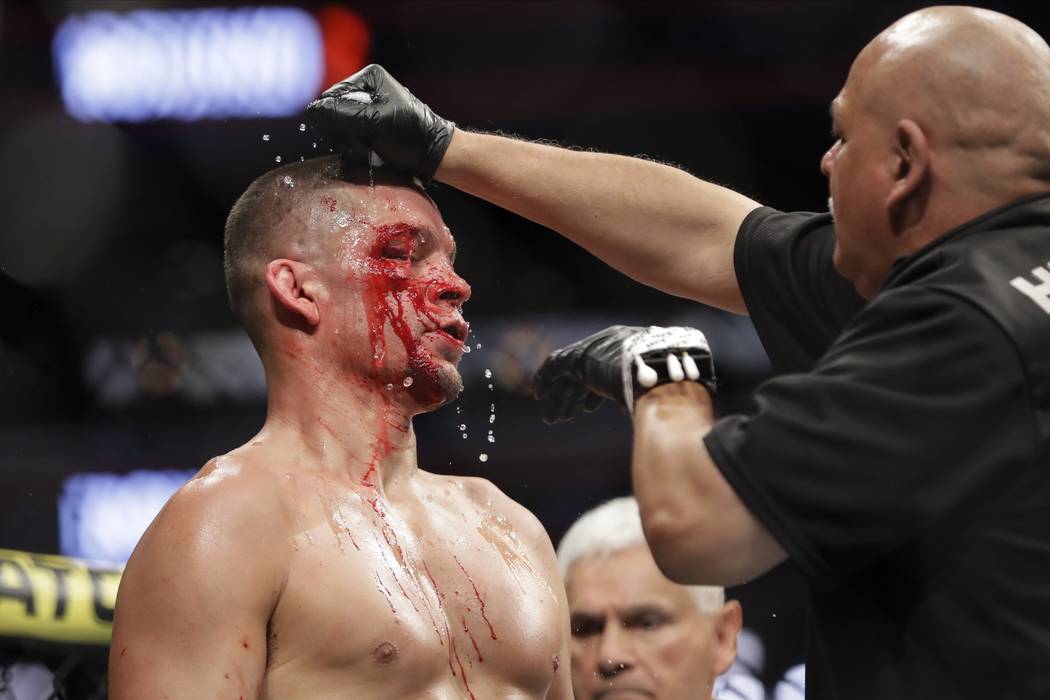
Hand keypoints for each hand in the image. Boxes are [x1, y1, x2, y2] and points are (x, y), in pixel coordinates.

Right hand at [306, 64, 454, 182]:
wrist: (433, 156)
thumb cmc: (411, 136)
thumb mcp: (376, 123)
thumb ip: (343, 115)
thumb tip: (311, 111)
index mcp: (369, 78)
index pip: (331, 97)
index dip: (336, 120)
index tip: (357, 137)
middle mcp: (365, 88)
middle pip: (332, 112)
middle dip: (343, 133)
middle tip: (362, 147)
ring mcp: (365, 107)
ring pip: (336, 126)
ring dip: (347, 143)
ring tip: (367, 151)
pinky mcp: (367, 124)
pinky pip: (346, 135)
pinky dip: (353, 147)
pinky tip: (367, 153)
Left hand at [532, 325, 715, 423]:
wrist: (664, 373)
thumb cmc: (672, 387)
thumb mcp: (665, 393)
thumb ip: (655, 401)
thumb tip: (663, 423)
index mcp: (631, 353)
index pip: (605, 371)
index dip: (594, 392)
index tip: (587, 409)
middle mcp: (611, 347)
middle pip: (585, 374)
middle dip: (574, 397)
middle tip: (562, 417)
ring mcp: (596, 350)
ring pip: (569, 374)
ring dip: (560, 397)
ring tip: (551, 418)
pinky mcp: (581, 357)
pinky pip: (555, 364)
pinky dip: (545, 378)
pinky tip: (539, 394)